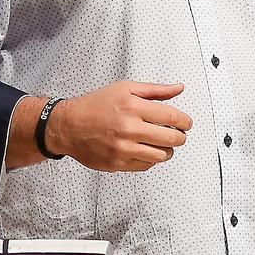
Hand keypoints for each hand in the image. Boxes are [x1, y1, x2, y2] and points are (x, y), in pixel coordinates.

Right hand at [37, 80, 189, 171]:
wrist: (69, 126)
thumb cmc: (95, 105)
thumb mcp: (125, 88)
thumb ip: (154, 90)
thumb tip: (178, 89)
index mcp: (132, 107)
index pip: (172, 116)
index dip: (184, 121)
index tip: (186, 123)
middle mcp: (129, 128)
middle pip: (171, 138)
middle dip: (180, 136)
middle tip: (178, 134)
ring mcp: (123, 149)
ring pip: (161, 155)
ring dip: (167, 150)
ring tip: (162, 143)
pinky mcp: (118, 164)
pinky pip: (146, 165)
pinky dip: (151, 158)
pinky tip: (146, 149)